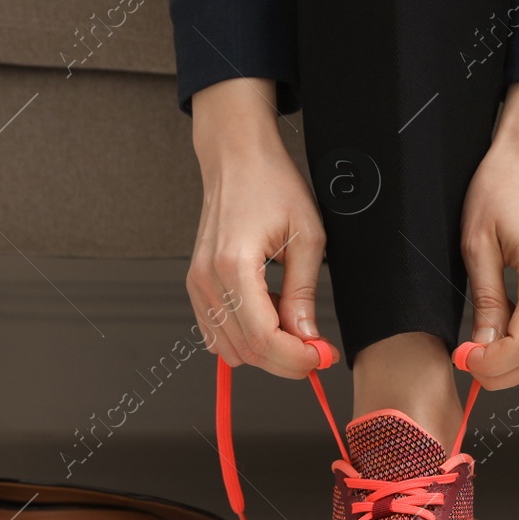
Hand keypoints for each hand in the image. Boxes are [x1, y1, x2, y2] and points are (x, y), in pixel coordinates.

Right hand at [186, 78, 331, 377]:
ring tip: (295, 323)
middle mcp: (208, 279)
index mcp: (234, 265)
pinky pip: (218, 332)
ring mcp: (197, 284)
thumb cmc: (270, 184)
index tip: (322, 356)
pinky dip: (247, 337)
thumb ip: (303, 293)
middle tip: (318, 349)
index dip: (297, 358)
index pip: (263, 338)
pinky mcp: (196, 285)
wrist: (237, 159)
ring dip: (267, 350)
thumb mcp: (307, 237)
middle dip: (286, 360)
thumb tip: (307, 336)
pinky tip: (271, 314)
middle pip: (246, 350)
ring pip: (230, 348)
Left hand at [460, 83, 518, 389]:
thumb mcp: (477, 244)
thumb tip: (480, 344)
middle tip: (468, 365)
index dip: (493, 365)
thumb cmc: (505, 185)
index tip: (465, 361)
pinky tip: (496, 335)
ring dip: (514, 361)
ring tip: (478, 350)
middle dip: (504, 374)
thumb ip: (484, 300)